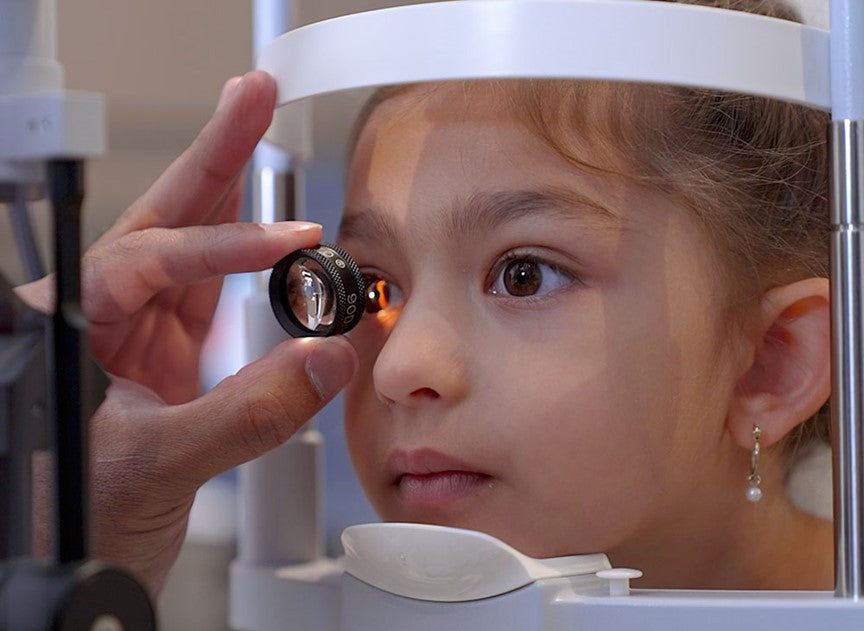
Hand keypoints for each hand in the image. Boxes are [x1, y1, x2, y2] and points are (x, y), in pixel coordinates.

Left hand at [22, 71, 358, 595]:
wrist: (72, 562)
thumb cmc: (69, 520)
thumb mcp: (160, 465)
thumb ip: (249, 412)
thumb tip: (324, 357)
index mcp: (69, 328)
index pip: (149, 260)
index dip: (225, 247)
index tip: (290, 243)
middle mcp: (98, 320)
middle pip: (159, 220)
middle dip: (209, 158)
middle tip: (249, 100)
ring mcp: (134, 340)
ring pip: (184, 248)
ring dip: (226, 195)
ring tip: (253, 132)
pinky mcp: (165, 362)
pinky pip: (209, 297)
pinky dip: (243, 265)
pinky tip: (264, 234)